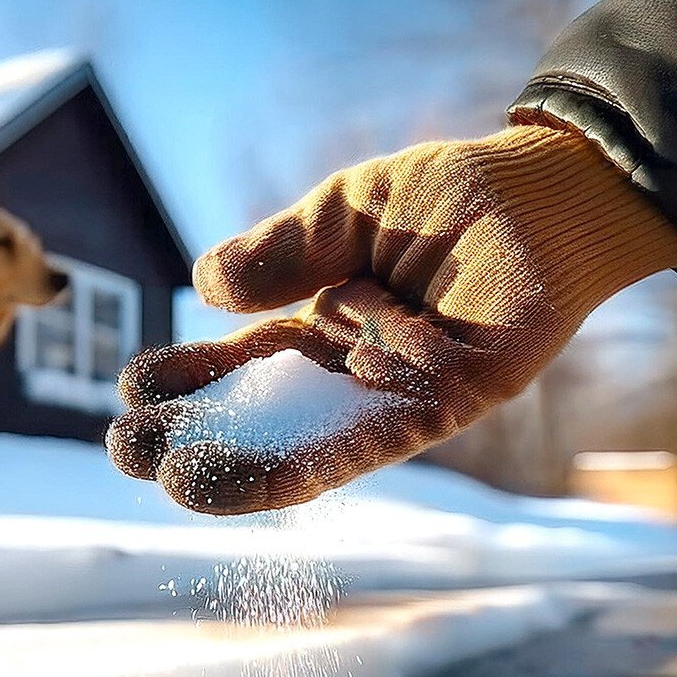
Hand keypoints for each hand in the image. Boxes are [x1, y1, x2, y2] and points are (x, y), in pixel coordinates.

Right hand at [108, 126, 676, 514]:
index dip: (185, 380)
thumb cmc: (451, 195)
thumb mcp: (345, 209)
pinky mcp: (442, 409)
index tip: (133, 391)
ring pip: (303, 446)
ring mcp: (391, 396)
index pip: (235, 365)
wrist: (549, 193)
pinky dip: (314, 463)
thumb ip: (283, 247)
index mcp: (315, 322)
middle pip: (256, 416)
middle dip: (192, 435)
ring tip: (174, 484)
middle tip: (127, 451)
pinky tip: (260, 480)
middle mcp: (346, 370)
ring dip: (240, 469)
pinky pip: (371, 445)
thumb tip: (203, 288)